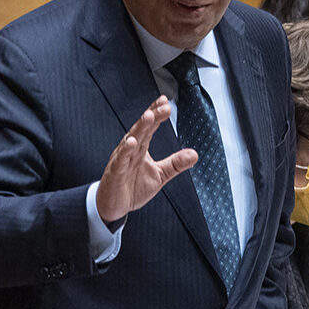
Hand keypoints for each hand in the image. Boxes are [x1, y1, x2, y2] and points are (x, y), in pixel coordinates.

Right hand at [96, 96, 197, 224]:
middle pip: (142, 129)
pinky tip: (131, 142)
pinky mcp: (115, 172)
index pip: (150, 127)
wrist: (113, 206)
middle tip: (164, 105)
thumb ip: (175, 164)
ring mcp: (121, 159)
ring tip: (149, 116)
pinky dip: (125, 150)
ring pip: (131, 140)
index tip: (166, 102)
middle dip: (152, 116)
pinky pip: (120, 159)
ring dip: (140, 128)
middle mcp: (130, 150)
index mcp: (141, 148)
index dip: (157, 114)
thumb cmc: (133, 187)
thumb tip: (194, 154)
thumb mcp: (160, 175)